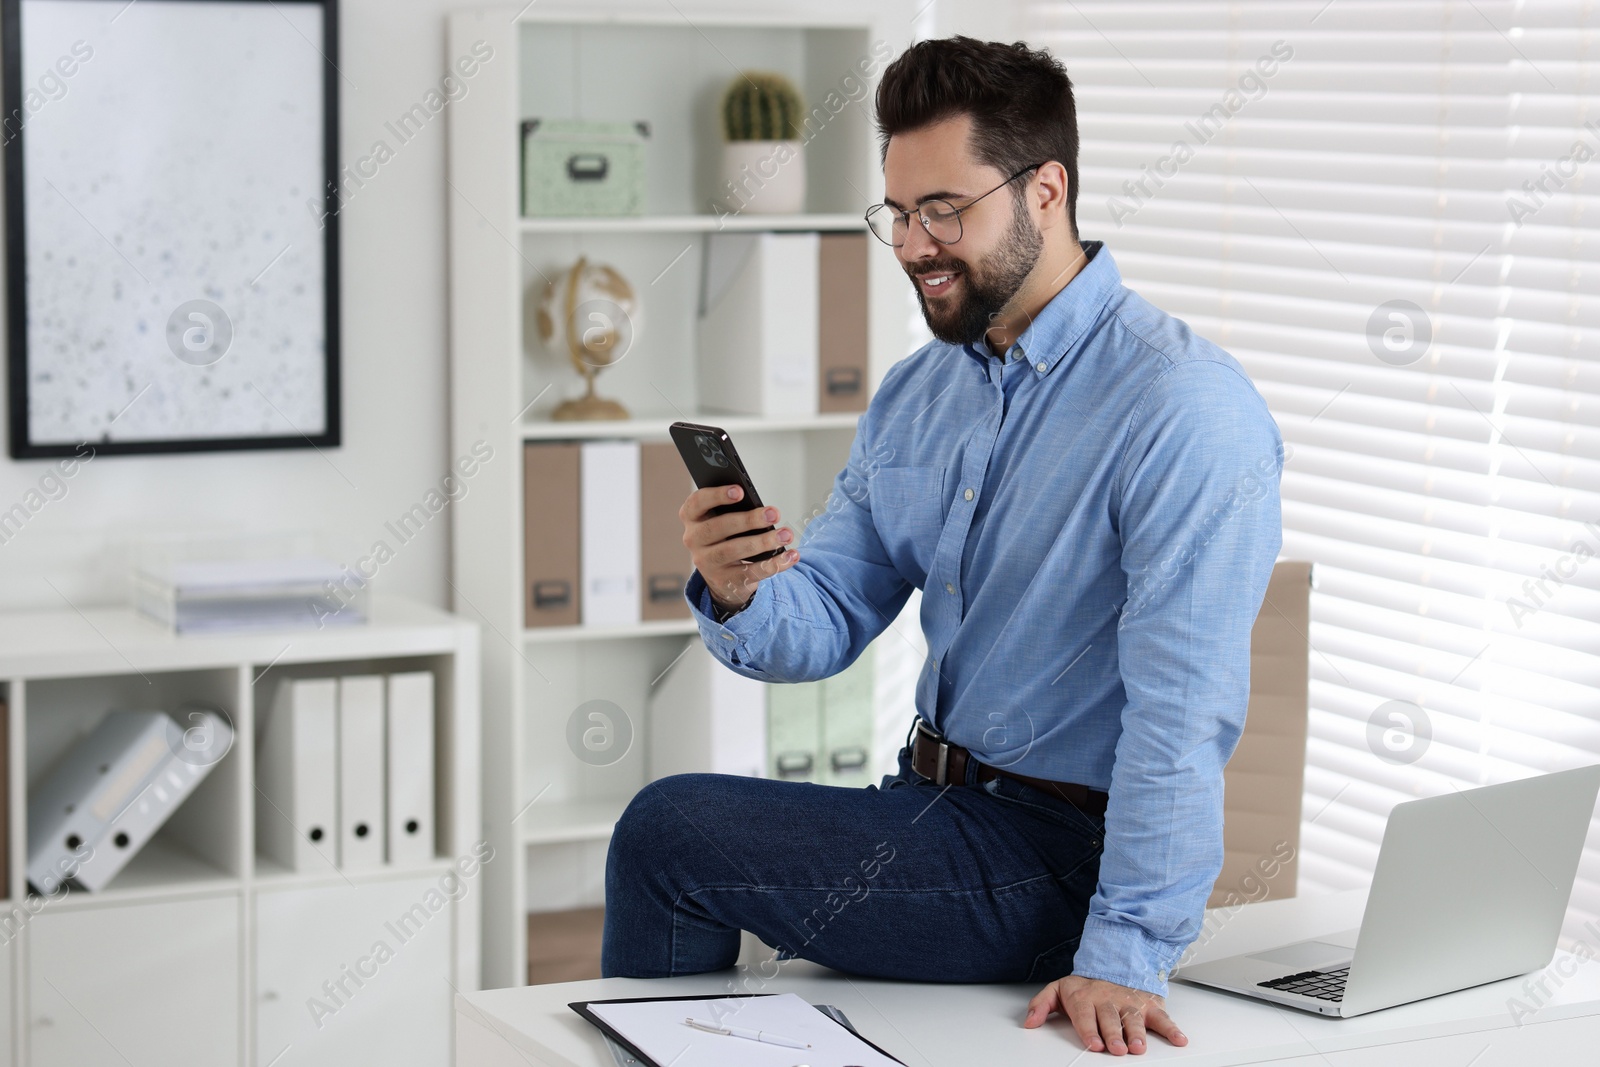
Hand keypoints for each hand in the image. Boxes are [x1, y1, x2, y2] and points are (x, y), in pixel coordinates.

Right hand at [680, 484, 798, 611]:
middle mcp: (694, 540)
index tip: (740, 491)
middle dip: (748, 520)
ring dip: (763, 542)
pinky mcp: (725, 581)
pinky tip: (790, 555)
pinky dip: (774, 564)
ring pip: (733, 550)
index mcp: (693, 517)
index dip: (717, 495)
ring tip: (786, 535)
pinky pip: (751, 572)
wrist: (723, 576)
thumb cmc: (727, 537)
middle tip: (774, 514)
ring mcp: (707, 563)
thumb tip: (764, 509)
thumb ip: (735, 510)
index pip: (698, 502)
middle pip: (718, 527)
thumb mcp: (725, 521)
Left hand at [1023, 975, 1186, 1054]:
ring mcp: (1130, 1003)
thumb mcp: (1058, 989)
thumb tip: (1029, 1022)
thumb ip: (1042, 1004)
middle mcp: (1108, 1000)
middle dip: (1114, 1034)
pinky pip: (1162, 1017)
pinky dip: (1172, 1028)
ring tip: (1139, 1047)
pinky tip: (1179, 1039)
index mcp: (1085, 998)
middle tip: (1117, 1049)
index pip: (1086, 1016)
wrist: (1113, 960)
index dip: (1090, 1030)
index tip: (1094, 1043)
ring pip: (1134, 1019)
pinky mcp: (1148, 1004)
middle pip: (1111, 1019)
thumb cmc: (1085, 984)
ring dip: (1138, 1033)